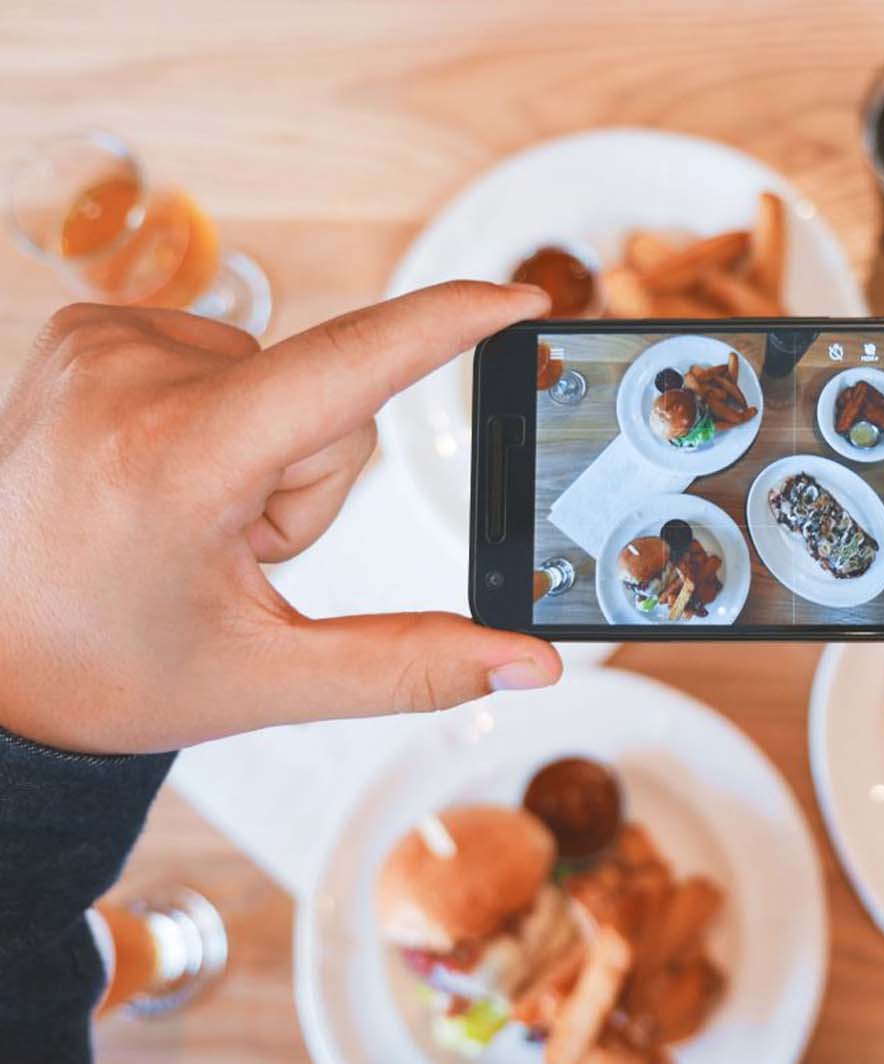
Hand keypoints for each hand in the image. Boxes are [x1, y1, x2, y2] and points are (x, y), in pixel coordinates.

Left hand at [0, 282, 561, 754]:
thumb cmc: (105, 671)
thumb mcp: (267, 680)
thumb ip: (414, 666)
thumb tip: (530, 666)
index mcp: (177, 462)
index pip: (348, 367)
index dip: (448, 325)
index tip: (521, 297)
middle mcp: (130, 377)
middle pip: (329, 399)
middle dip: (312, 480)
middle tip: (232, 550)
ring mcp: (100, 343)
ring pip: (282, 377)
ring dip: (266, 453)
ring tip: (187, 518)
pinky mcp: (88, 330)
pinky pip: (225, 357)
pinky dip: (221, 419)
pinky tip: (162, 477)